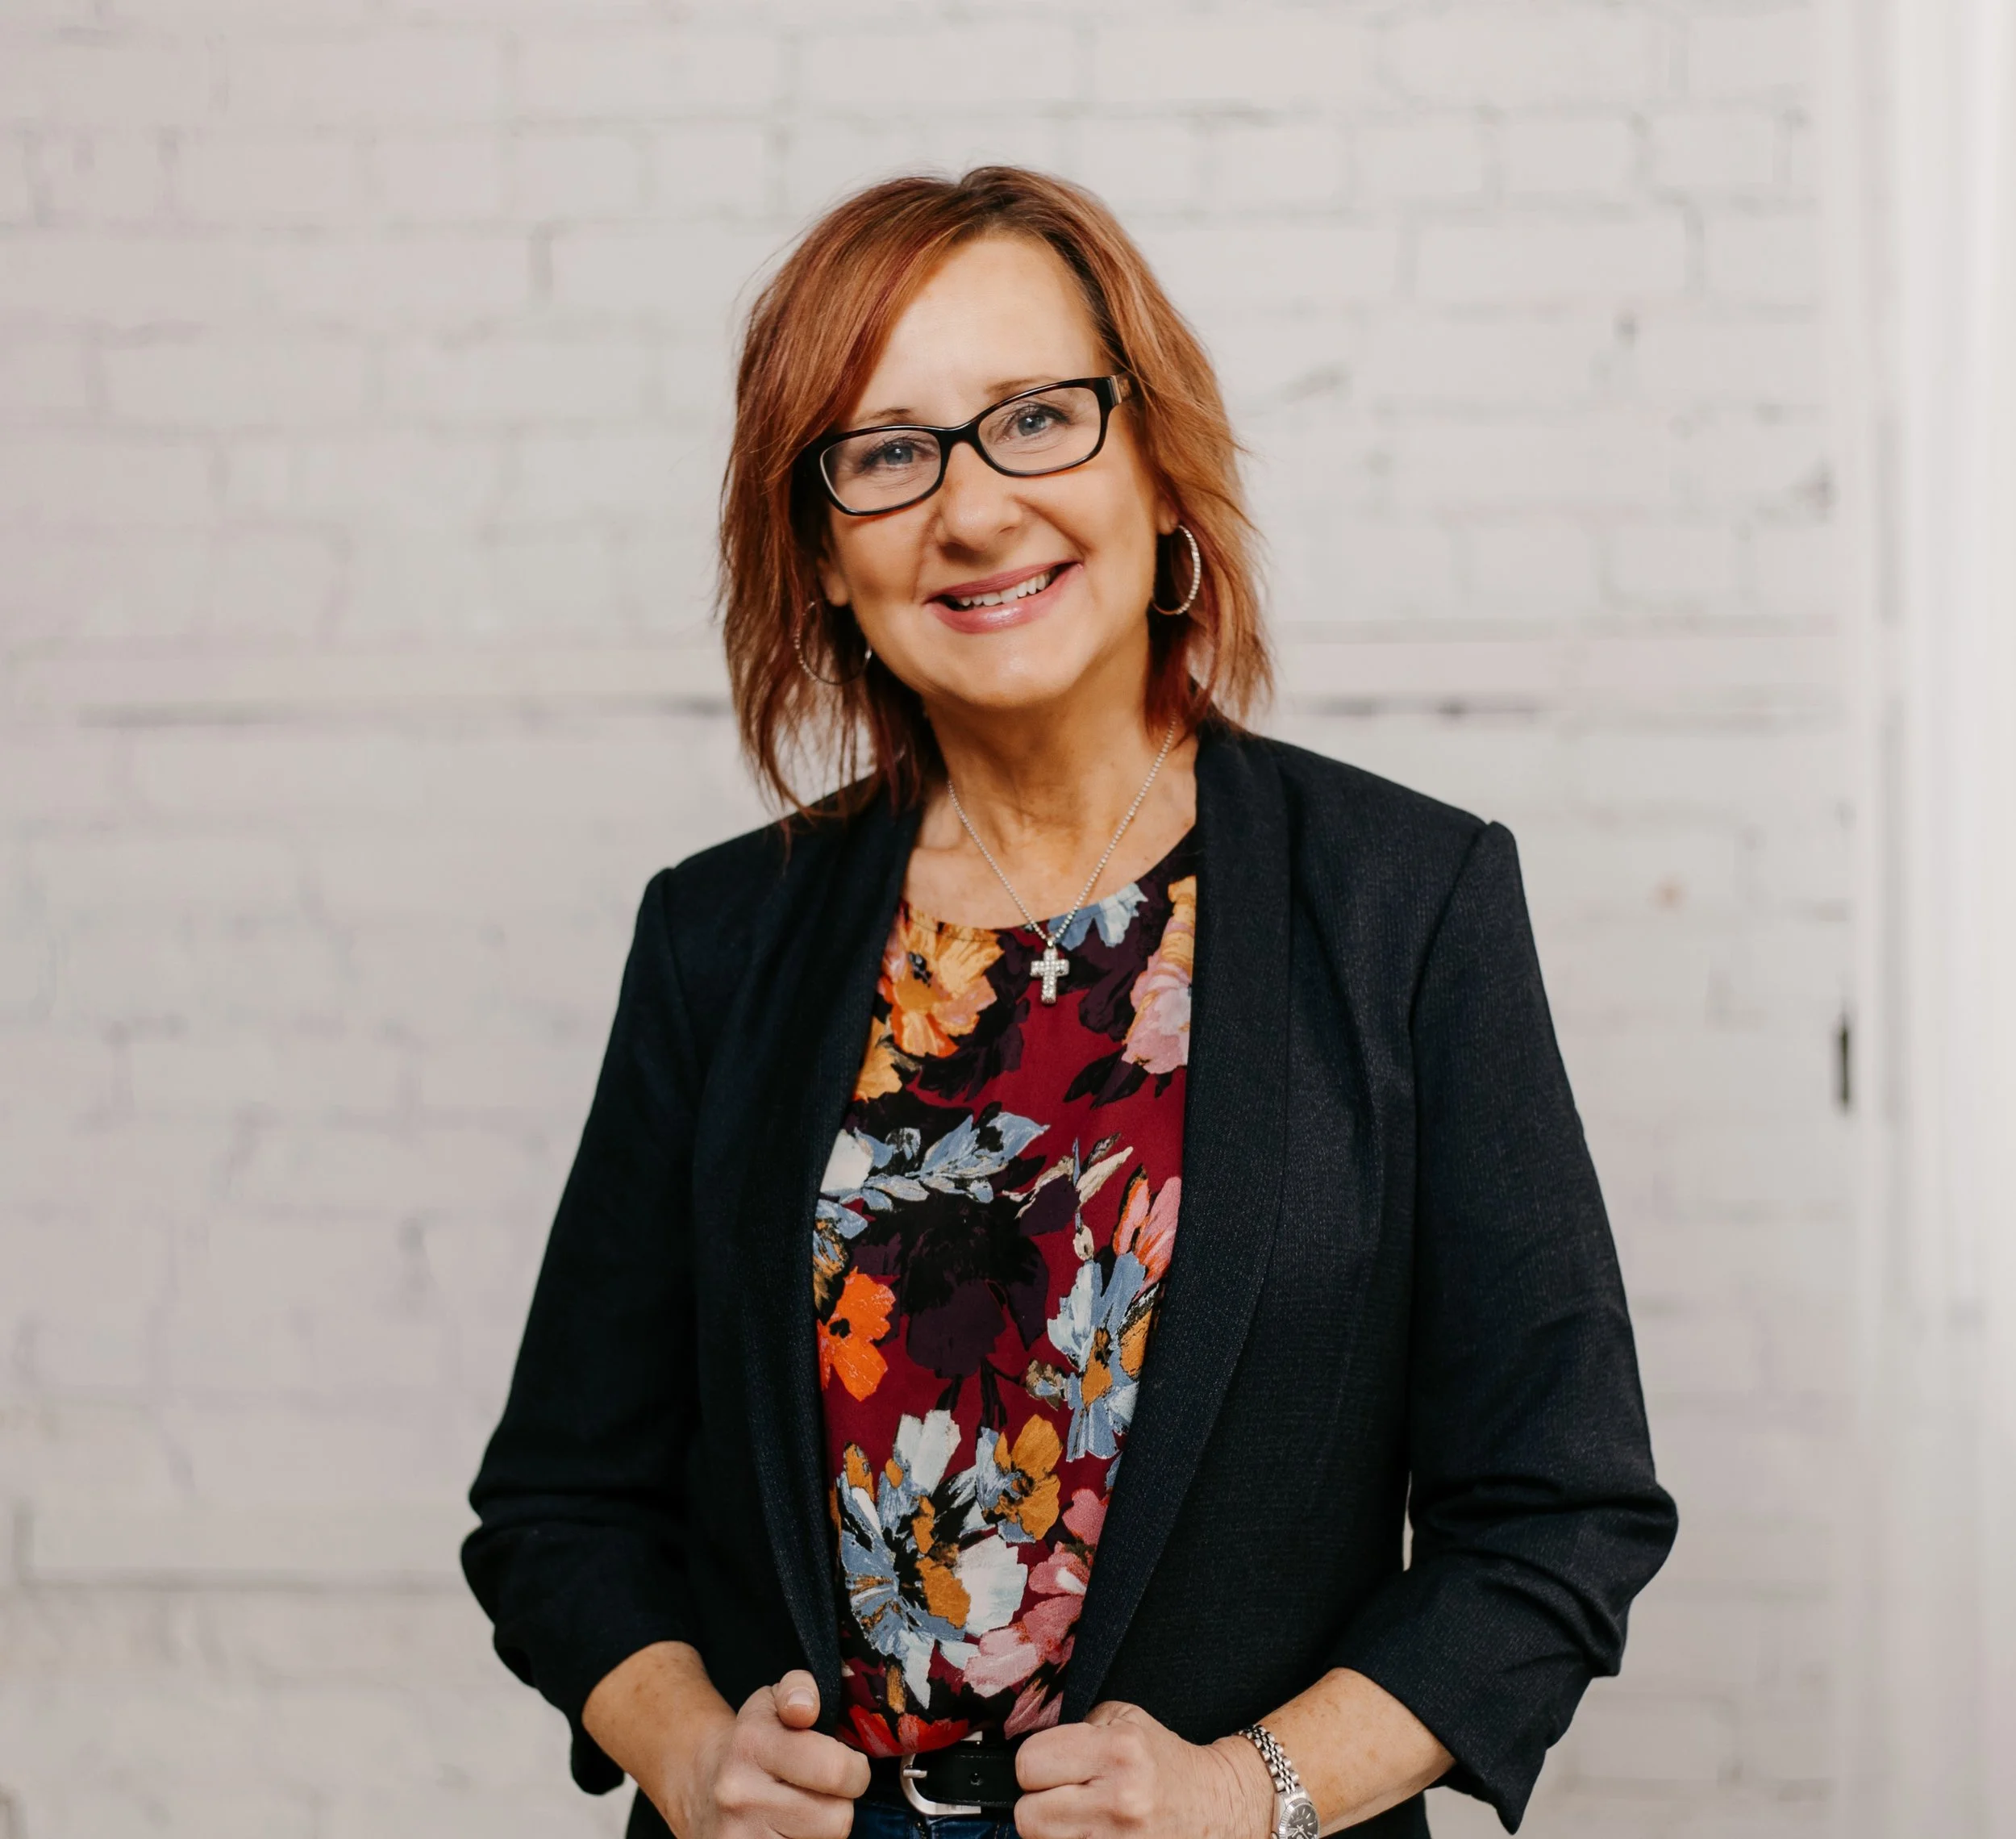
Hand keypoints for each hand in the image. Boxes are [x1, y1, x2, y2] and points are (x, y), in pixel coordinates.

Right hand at [675, 1670, 870, 1838]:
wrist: (703, 1787)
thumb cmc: (754, 1741)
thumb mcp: (773, 1701)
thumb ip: (800, 1688)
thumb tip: (805, 1708)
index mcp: (753, 1743)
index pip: (835, 1771)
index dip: (854, 1771)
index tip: (846, 1767)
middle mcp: (740, 1794)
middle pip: (837, 1820)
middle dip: (839, 1805)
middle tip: (823, 1792)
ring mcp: (737, 1838)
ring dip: (820, 1832)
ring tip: (802, 1813)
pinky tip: (787, 1832)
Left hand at [1013, 1700, 1274, 1838]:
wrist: (1217, 1806)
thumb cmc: (1166, 1763)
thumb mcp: (1127, 1721)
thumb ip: (1076, 1729)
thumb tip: (1031, 1751)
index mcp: (1118, 1753)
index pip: (1029, 1765)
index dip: (1035, 1765)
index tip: (1051, 1767)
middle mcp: (1119, 1803)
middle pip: (1028, 1817)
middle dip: (1040, 1804)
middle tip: (1065, 1796)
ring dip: (1055, 1832)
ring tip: (1083, 1816)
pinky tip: (1096, 1833)